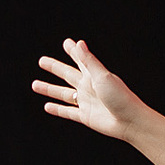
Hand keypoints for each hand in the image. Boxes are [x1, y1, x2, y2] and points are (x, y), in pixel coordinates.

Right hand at [34, 38, 151, 141]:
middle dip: (54, 67)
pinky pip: (67, 112)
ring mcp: (86, 102)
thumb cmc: (120, 97)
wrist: (130, 122)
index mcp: (94, 75)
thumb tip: (79, 43)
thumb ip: (89, 61)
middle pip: (67, 75)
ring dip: (49, 89)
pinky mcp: (85, 116)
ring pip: (63, 94)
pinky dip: (57, 109)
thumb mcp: (102, 76)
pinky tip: (46, 106)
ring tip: (34, 85)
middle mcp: (88, 87)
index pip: (80, 59)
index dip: (73, 51)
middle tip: (41, 61)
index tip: (66, 42)